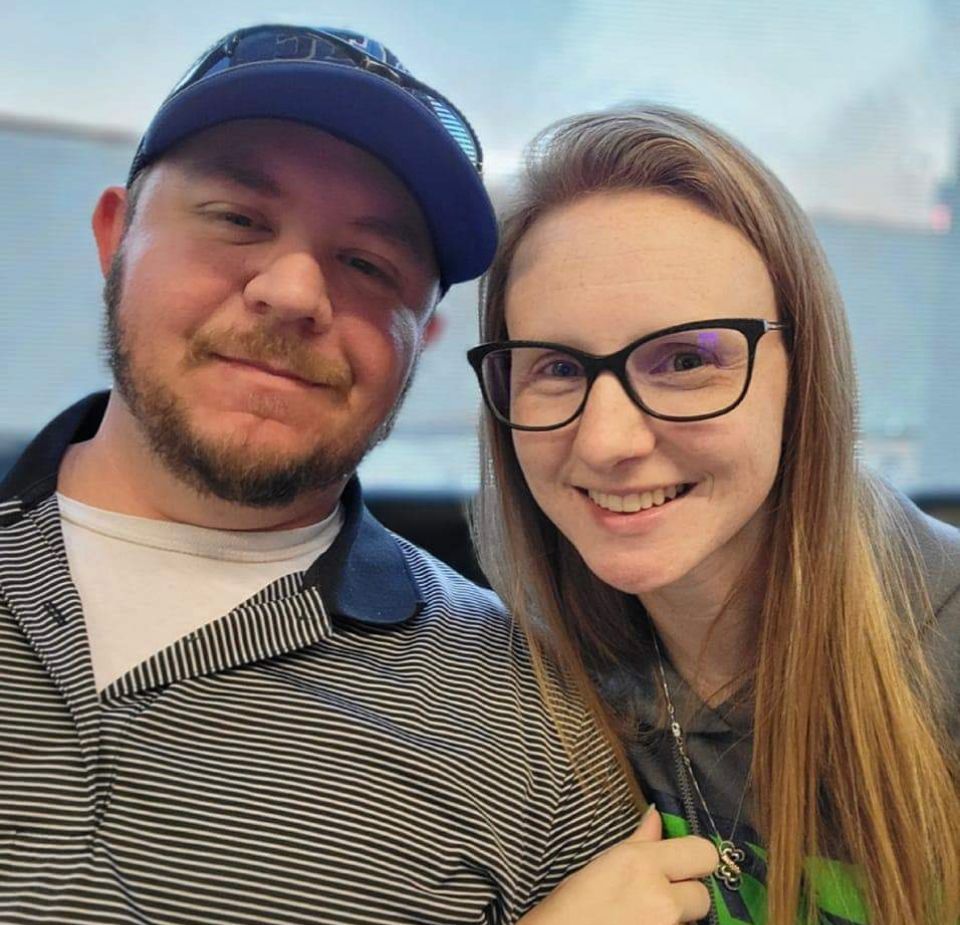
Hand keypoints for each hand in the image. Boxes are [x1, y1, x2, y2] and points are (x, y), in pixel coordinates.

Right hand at [518, 806, 717, 923]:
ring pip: (692, 922)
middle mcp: (661, 897)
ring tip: (644, 917)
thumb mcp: (603, 865)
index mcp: (643, 863)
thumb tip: (657, 817)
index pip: (704, 853)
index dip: (695, 859)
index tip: (681, 866)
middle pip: (703, 895)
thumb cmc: (570, 906)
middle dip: (685, 897)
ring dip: (676, 919)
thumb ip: (640, 842)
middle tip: (659, 899)